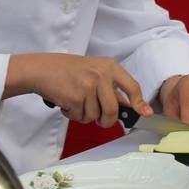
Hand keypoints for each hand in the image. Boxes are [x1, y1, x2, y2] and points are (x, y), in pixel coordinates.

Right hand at [5, 53, 152, 127]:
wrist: (42, 69)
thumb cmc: (68, 71)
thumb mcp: (94, 70)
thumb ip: (111, 87)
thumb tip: (130, 106)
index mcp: (110, 66)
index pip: (132, 86)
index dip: (140, 102)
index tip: (146, 113)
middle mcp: (102, 75)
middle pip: (113, 110)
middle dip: (106, 121)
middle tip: (100, 121)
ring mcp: (88, 86)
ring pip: (95, 116)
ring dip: (85, 116)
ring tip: (76, 103)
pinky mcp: (75, 97)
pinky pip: (81, 117)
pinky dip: (73, 115)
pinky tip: (67, 103)